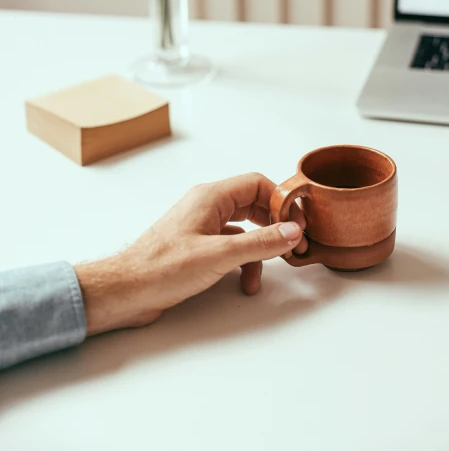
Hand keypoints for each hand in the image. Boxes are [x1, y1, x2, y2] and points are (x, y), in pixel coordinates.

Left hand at [75, 173, 306, 335]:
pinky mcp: (197, 246)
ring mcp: (201, 226)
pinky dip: (242, 261)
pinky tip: (244, 281)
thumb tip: (292, 231)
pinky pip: (230, 246)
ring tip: (262, 273)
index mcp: (211, 197)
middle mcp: (207, 206)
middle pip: (253, 204)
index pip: (257, 184)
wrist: (126, 290)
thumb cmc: (162, 267)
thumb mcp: (219, 255)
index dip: (281, 201)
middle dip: (274, 226)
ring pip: (244, 228)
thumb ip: (260, 242)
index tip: (297, 223)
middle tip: (292, 245)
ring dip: (258, 250)